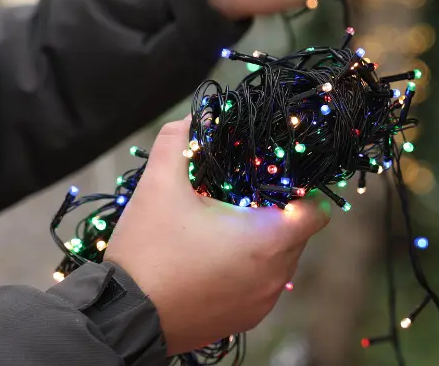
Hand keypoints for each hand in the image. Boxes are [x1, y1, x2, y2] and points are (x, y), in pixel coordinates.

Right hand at [103, 119, 329, 354]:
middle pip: (297, 235)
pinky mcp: (244, 320)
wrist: (121, 317)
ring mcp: (261, 303)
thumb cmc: (148, 252)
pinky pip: (261, 287)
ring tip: (225, 228)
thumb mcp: (158, 187)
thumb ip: (178, 143)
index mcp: (268, 240)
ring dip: (262, 244)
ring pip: (280, 262)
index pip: (316, 212)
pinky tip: (215, 259)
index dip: (303, 192)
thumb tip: (191, 119)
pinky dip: (249, 271)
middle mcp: (275, 276)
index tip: (276, 180)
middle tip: (242, 199)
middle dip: (276, 214)